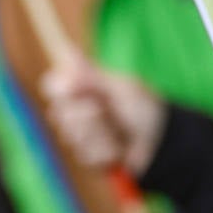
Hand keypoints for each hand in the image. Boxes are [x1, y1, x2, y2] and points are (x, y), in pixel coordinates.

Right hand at [40, 54, 167, 175]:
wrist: (161, 141)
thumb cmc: (143, 107)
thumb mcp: (119, 89)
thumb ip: (91, 77)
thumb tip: (67, 54)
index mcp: (82, 89)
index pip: (51, 86)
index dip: (58, 89)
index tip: (71, 89)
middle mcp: (76, 112)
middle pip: (58, 113)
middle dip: (85, 113)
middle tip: (106, 109)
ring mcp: (80, 137)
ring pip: (72, 136)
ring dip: (100, 132)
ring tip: (119, 129)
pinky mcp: (88, 159)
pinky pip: (86, 156)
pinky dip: (107, 150)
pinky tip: (119, 147)